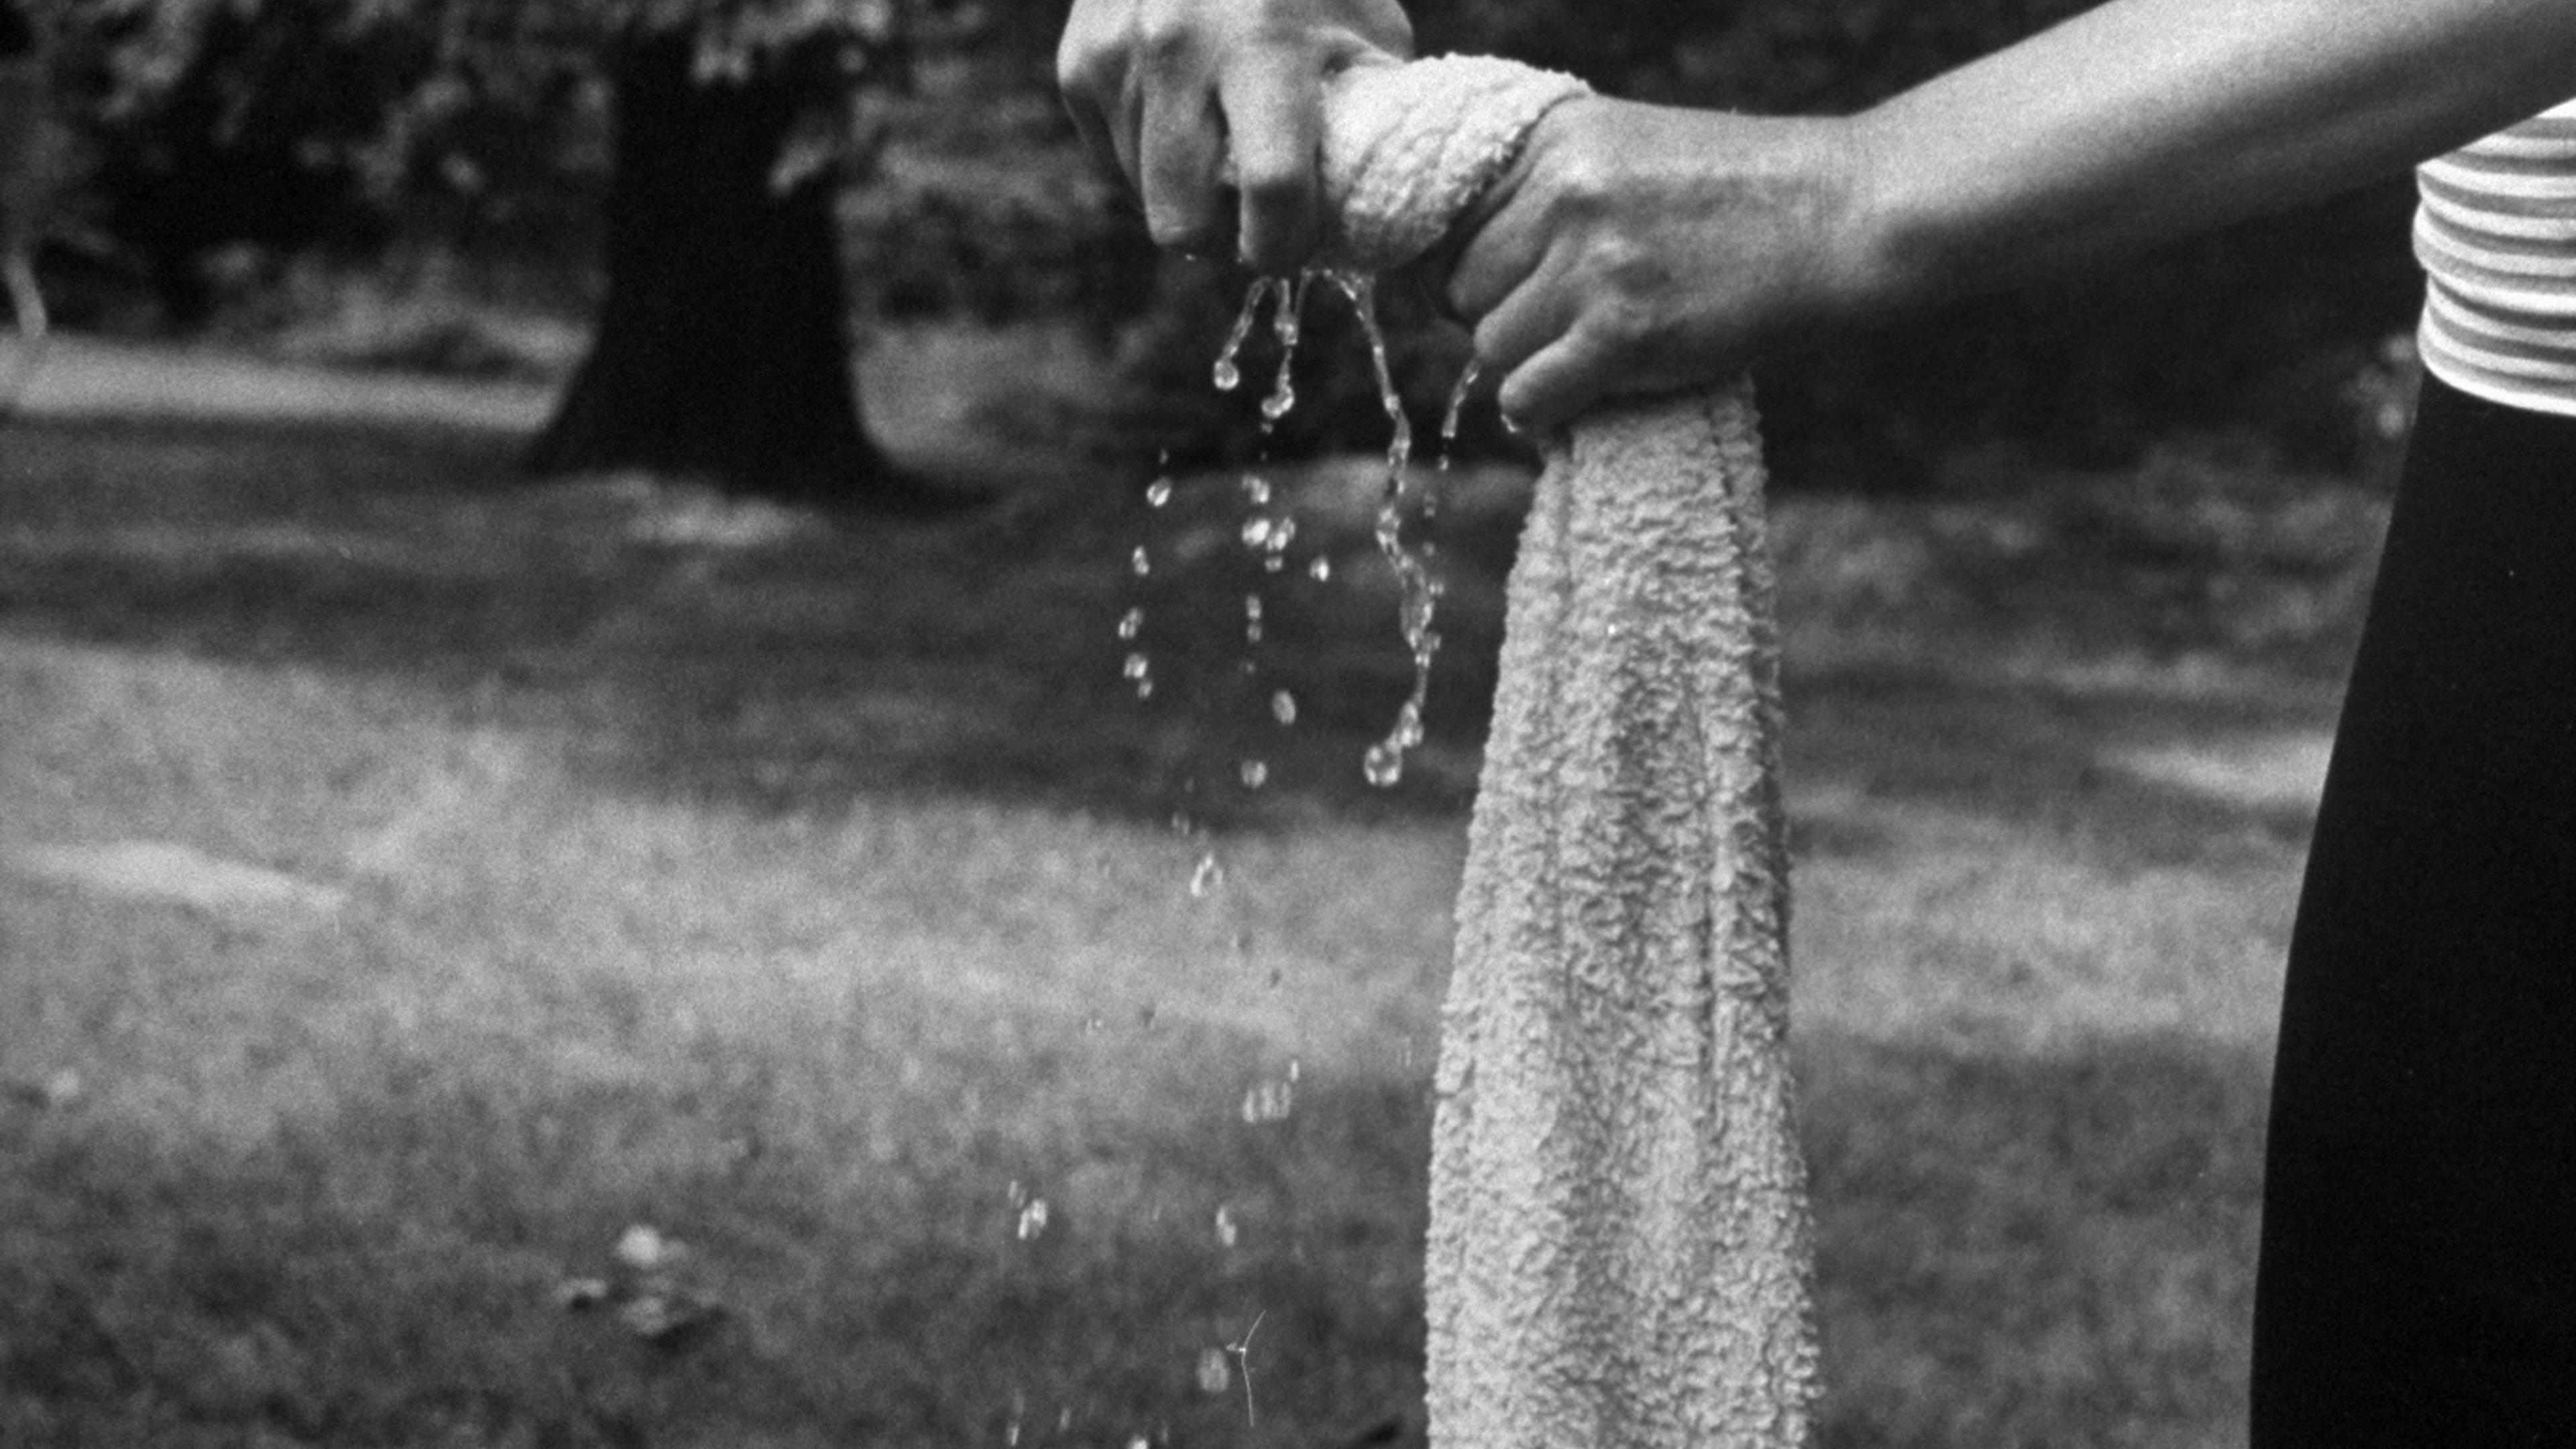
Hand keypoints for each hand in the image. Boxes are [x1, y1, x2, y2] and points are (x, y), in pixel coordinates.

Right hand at [1057, 0, 1412, 271]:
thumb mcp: (1366, 30)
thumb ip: (1368, 119)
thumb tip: (1369, 211)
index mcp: (1264, 41)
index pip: (1270, 191)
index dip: (1286, 244)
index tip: (1298, 247)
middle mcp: (1176, 48)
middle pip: (1181, 221)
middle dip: (1222, 241)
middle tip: (1254, 221)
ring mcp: (1114, 56)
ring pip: (1143, 198)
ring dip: (1187, 196)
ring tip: (1225, 150)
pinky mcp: (1077, 64)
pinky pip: (1113, 159)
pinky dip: (1152, 157)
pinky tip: (1187, 113)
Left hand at [1446, 98, 1882, 432]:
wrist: (1847, 214)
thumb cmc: (1744, 193)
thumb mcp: (1630, 149)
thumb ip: (1551, 187)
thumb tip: (1461, 266)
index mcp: (1555, 138)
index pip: (1451, 222)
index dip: (1478, 265)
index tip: (1518, 287)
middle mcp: (1562, 192)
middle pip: (1460, 286)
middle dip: (1502, 313)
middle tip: (1563, 325)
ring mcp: (1592, 263)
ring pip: (1489, 345)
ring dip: (1530, 363)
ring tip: (1588, 354)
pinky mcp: (1623, 334)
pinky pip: (1525, 397)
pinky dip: (1543, 411)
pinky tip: (1577, 400)